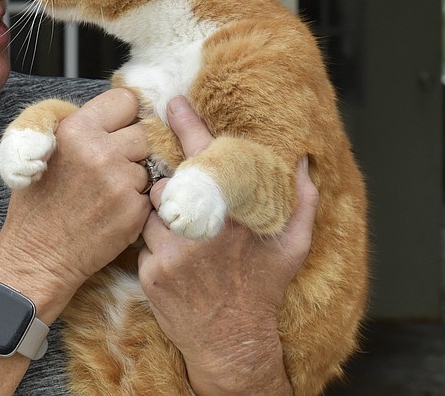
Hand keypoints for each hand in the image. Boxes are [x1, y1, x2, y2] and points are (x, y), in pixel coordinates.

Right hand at [0, 88, 153, 319]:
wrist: (38, 255)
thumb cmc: (38, 202)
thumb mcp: (43, 147)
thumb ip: (79, 123)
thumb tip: (118, 107)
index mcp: (76, 129)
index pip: (126, 100)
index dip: (122, 115)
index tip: (116, 129)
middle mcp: (101, 151)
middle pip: (144, 132)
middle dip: (132, 147)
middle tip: (110, 165)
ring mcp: (121, 182)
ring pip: (149, 163)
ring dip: (135, 174)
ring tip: (107, 190)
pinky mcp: (134, 210)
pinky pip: (150, 192)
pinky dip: (137, 200)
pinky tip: (112, 210)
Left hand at [138, 96, 317, 395]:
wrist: (231, 341)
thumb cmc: (261, 288)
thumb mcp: (291, 245)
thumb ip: (300, 200)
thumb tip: (303, 161)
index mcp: (232, 213)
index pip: (203, 156)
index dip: (187, 125)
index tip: (174, 103)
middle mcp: (201, 228)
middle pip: (167, 181)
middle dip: (170, 182)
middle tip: (180, 191)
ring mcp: (172, 251)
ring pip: (150, 209)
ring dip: (161, 214)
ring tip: (182, 231)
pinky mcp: (150, 271)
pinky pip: (141, 240)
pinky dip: (153, 243)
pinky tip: (174, 258)